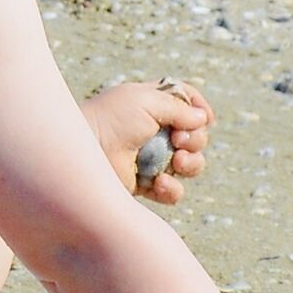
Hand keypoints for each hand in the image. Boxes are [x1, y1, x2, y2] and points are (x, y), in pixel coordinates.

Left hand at [80, 77, 211, 204]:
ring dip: (192, 163)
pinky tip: (159, 182)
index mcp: (153, 105)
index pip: (186, 103)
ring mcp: (151, 159)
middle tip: (179, 140)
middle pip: (196, 136)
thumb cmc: (112, 119)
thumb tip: (203, 118)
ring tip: (177, 161)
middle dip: (196, 139)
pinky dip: (172, 188)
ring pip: (191, 165)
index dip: (199, 109)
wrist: (86, 149)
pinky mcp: (146, 184)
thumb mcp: (147, 101)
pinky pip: (173, 191)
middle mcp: (155, 131)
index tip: (206, 117)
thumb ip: (179, 108)